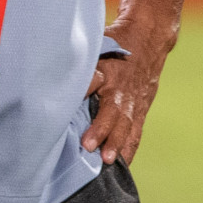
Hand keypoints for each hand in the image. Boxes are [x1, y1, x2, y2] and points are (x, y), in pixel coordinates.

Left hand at [81, 24, 168, 165]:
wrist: (149, 38)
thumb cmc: (115, 44)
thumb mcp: (97, 45)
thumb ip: (81, 62)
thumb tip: (53, 76)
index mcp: (106, 68)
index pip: (93, 79)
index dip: (84, 89)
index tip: (69, 100)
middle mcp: (120, 87)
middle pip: (112, 109)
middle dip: (101, 128)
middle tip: (88, 145)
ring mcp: (133, 100)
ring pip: (126, 124)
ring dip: (116, 143)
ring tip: (108, 161)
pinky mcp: (141, 109)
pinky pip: (135, 131)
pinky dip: (129, 148)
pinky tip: (122, 164)